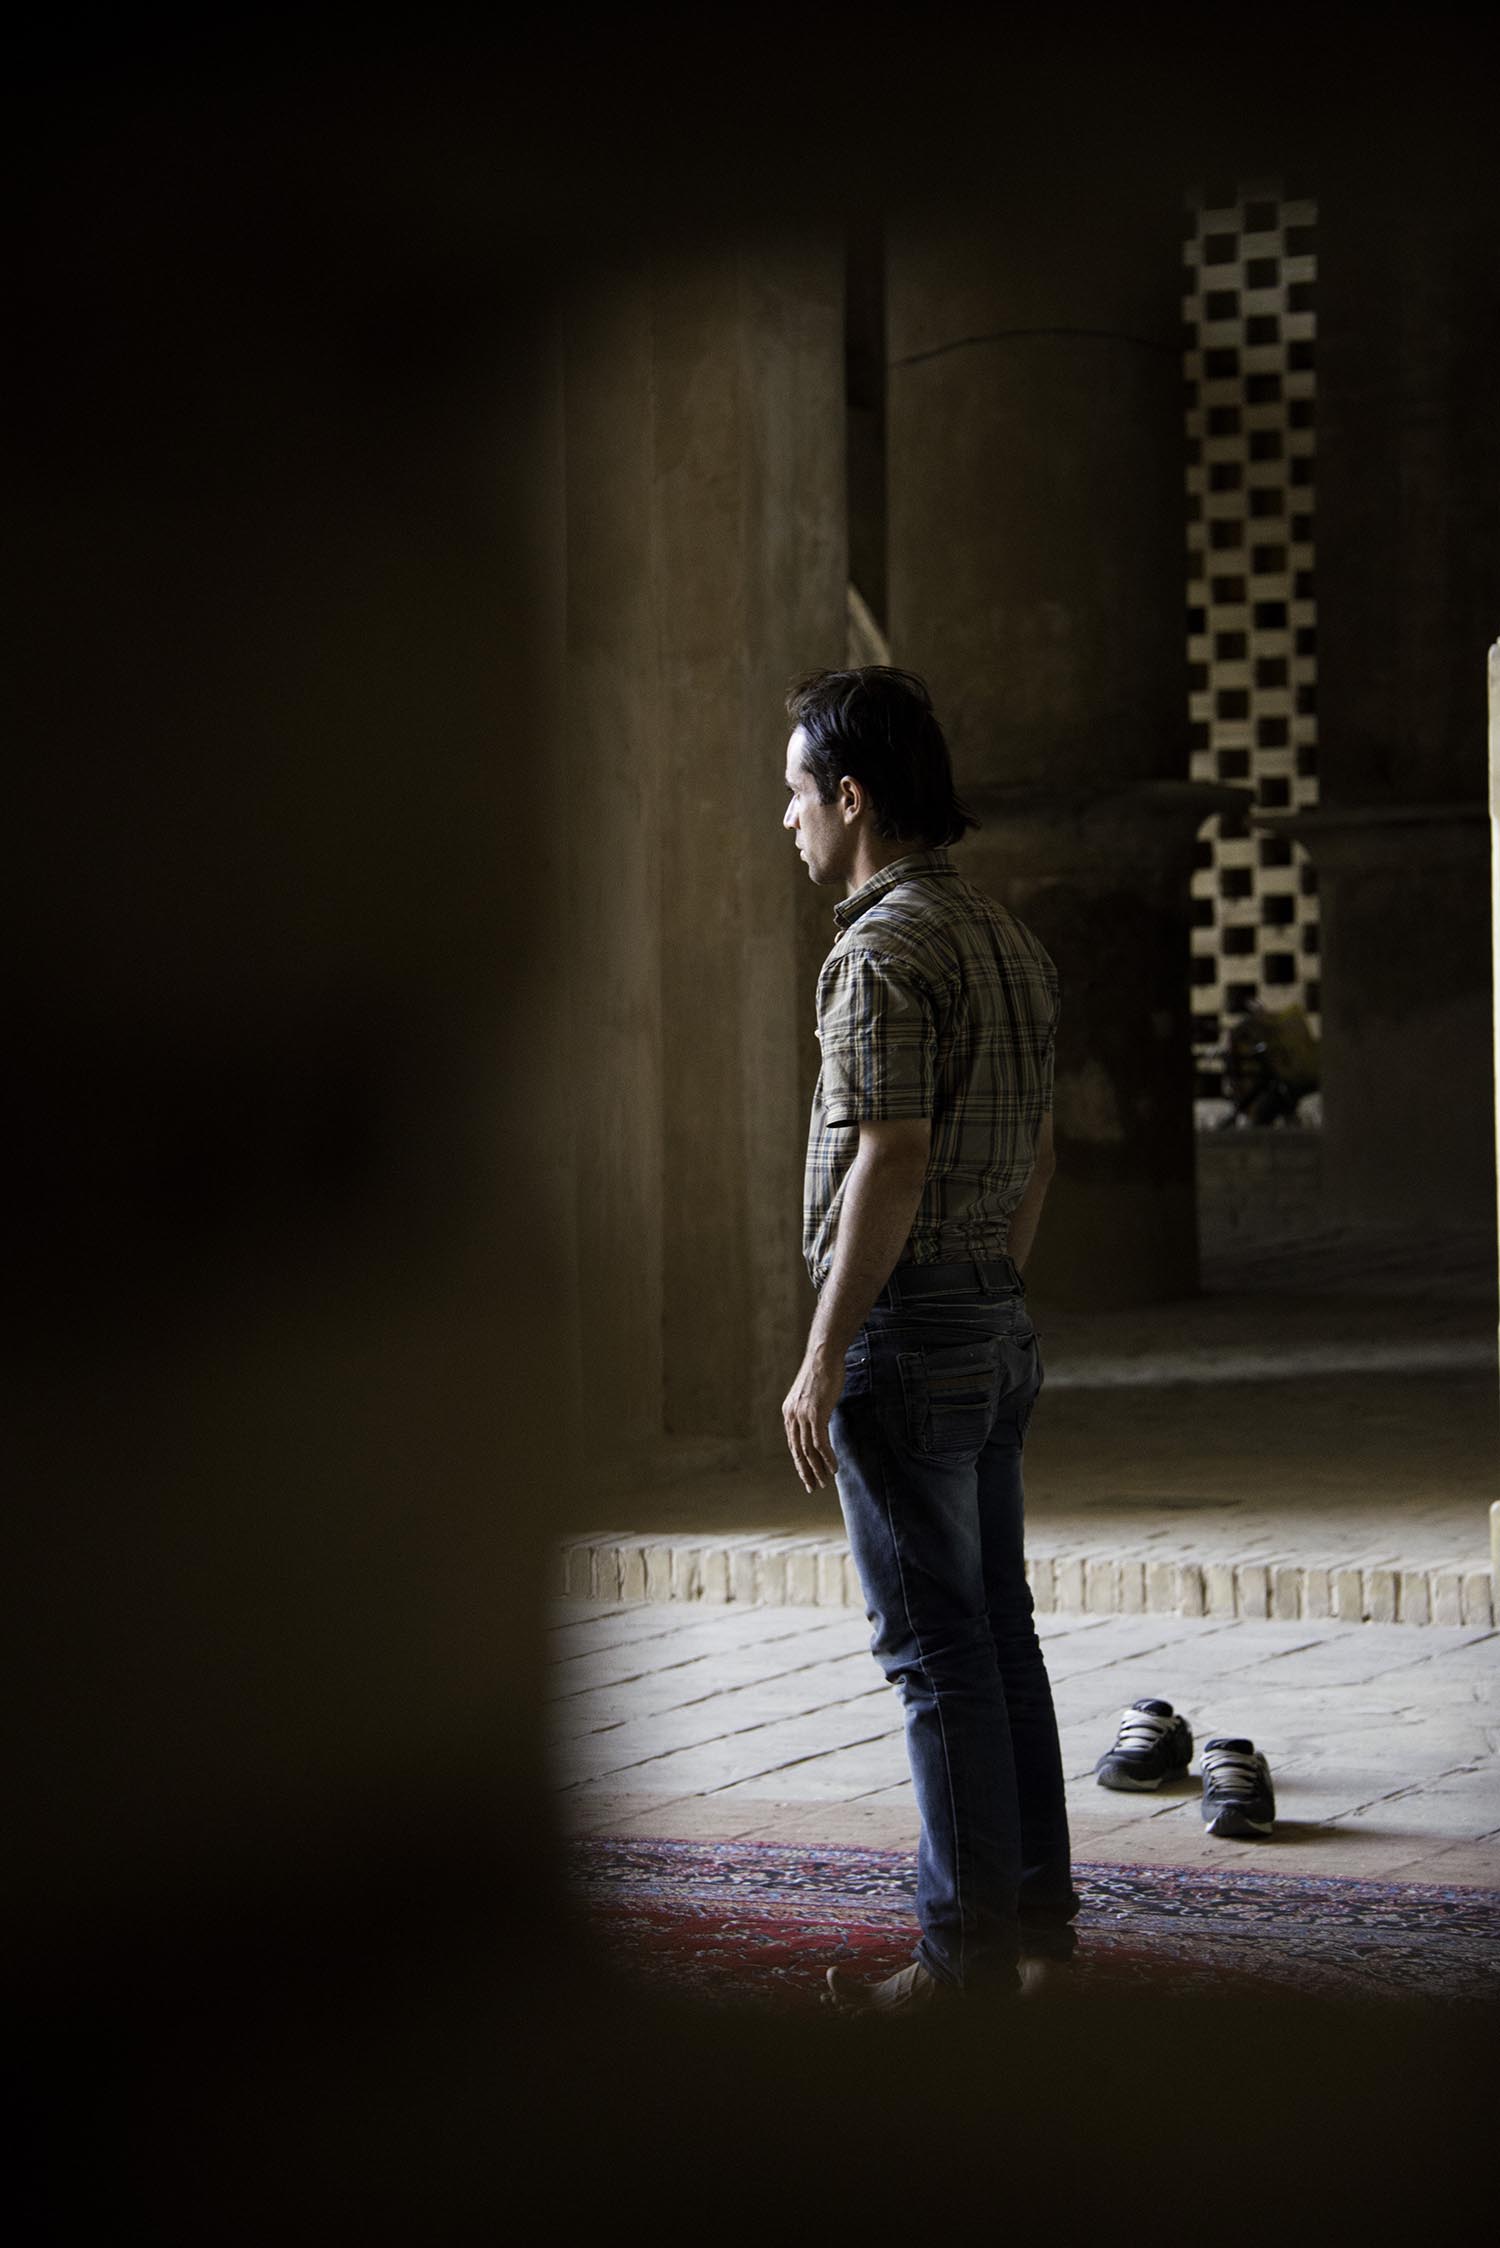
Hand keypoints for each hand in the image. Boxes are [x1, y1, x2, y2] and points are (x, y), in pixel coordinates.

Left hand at [782, 1352, 840, 1492]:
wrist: (823, 1356)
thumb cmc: (821, 1372)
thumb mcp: (812, 1395)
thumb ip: (811, 1410)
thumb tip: (818, 1421)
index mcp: (789, 1413)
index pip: (793, 1444)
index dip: (800, 1463)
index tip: (807, 1476)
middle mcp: (792, 1416)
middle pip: (798, 1451)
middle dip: (806, 1471)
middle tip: (813, 1487)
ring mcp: (803, 1416)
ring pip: (808, 1450)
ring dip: (818, 1469)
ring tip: (825, 1482)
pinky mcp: (815, 1414)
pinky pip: (820, 1443)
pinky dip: (827, 1458)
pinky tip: (834, 1468)